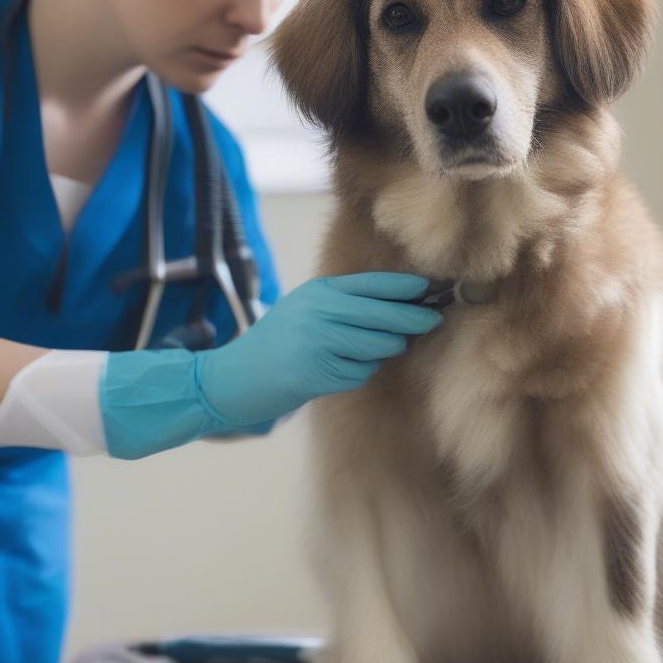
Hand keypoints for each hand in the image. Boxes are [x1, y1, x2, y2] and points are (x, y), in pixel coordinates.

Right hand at [195, 272, 441, 427]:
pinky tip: (339, 371)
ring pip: (378, 346)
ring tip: (374, 350)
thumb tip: (400, 303)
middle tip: (432, 320)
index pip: (374, 284)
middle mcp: (319, 312)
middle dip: (414, 319)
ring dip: (385, 350)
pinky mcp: (317, 374)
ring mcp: (318, 343)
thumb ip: (342, 304)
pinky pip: (360, 373)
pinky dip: (359, 373)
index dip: (407, 287)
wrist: (229, 378)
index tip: (433, 289)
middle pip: (385, 314)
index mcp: (317, 291)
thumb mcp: (303, 310)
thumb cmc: (275, 344)